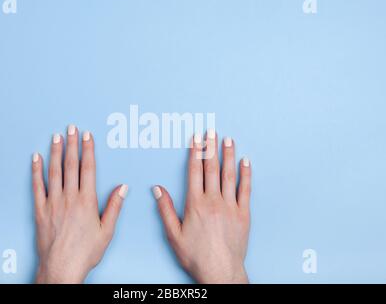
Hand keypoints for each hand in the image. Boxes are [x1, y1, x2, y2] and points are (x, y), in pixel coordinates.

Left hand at [32, 125, 127, 282]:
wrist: (62, 267)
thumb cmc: (86, 252)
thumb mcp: (107, 231)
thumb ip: (114, 206)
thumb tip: (123, 187)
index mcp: (87, 201)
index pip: (88, 168)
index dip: (88, 150)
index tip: (88, 136)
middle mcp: (69, 198)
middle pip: (71, 165)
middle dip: (72, 144)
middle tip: (71, 128)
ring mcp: (53, 203)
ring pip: (54, 172)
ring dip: (56, 152)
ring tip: (56, 137)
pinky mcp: (40, 210)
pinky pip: (37, 186)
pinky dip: (36, 171)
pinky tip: (36, 158)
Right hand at [152, 130, 250, 283]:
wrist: (220, 271)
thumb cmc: (195, 255)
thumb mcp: (173, 234)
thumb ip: (165, 209)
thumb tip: (157, 189)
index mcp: (195, 204)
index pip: (195, 171)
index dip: (195, 152)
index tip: (196, 138)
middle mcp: (213, 201)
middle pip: (211, 168)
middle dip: (211, 148)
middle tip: (211, 131)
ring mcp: (230, 206)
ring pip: (229, 175)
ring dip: (228, 155)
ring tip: (228, 139)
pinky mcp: (243, 214)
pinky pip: (246, 190)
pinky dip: (246, 174)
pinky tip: (246, 161)